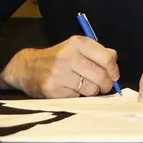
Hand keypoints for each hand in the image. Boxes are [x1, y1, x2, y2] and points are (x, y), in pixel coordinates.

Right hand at [0, 36, 119, 97]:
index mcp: (77, 43)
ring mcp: (59, 74)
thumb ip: (98, 52)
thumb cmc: (58, 58)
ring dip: (91, 91)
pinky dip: (77, 96)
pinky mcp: (53, 90)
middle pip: (101, 76)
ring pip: (91, 90)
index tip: (114, 76)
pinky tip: (70, 89)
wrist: (27, 67)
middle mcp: (68, 57)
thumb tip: (115, 63)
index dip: (114, 70)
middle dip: (106, 84)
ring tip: (83, 86)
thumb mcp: (76, 48)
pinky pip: (77, 98)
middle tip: (103, 86)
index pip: (106, 58)